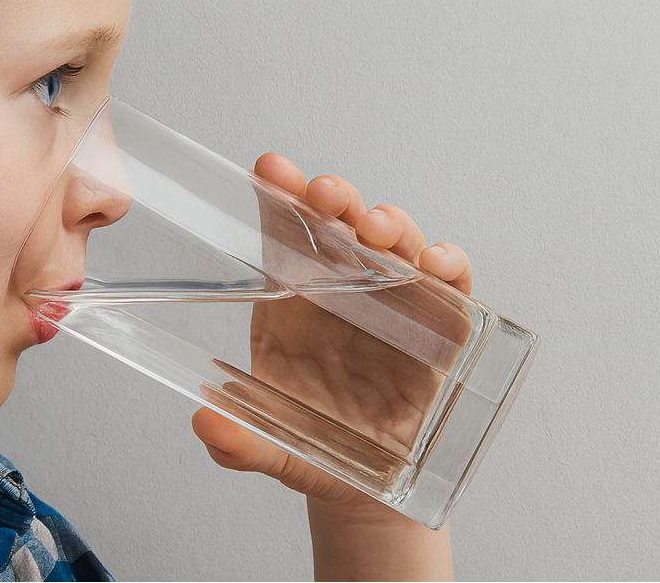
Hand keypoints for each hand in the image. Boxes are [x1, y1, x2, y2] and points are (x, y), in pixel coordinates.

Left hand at [190, 153, 462, 578]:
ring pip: (399, 242)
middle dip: (337, 199)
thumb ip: (237, 440)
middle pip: (345, 223)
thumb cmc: (310, 450)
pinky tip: (436, 264)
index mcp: (295, 300)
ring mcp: (398, 302)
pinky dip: (450, 264)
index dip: (281, 194)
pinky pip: (453, 282)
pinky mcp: (443, 324)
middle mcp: (348, 289)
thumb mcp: (269, 448)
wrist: (365, 489)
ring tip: (376, 228)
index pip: (288, 232)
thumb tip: (206, 420)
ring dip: (391, 224)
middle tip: (324, 195)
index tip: (270, 169)